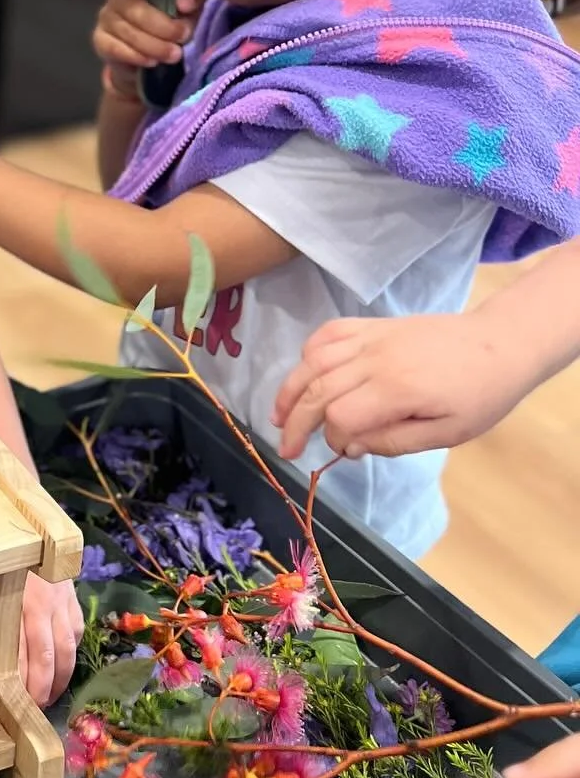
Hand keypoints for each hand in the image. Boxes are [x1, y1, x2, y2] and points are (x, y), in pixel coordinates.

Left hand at [18, 575, 82, 707]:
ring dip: (60, 678)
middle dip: (43, 688)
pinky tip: (63, 668)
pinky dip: (71, 653)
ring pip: (68, 649)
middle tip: (35, 710)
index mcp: (18, 603)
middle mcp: (44, 604)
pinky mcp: (73, 597)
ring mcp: (62, 601)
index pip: (22, 653)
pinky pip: (76, 631)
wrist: (30, 522)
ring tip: (50, 697)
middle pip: (48, 657)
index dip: (22, 682)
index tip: (16, 703)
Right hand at [92, 0, 204, 74]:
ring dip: (154, 44)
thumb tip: (184, 2)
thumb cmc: (173, 20)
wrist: (153, 56)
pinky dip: (137, 56)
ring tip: (175, 53)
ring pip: (127, 30)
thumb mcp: (191, 5)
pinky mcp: (101, 42)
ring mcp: (106, 18)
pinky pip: (115, 49)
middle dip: (160, 24)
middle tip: (184, 34)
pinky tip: (152, 61)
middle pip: (130, 5)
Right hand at [272, 313, 531, 461]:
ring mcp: (371, 337)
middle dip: (294, 422)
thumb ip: (394, 442)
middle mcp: (375, 358)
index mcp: (397, 389)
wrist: (500, 343)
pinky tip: (304, 374)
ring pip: (313, 360)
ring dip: (289, 389)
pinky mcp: (372, 325)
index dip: (333, 438)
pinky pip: (327, 333)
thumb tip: (349, 447)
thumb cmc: (480, 395)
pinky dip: (308, 354)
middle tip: (284, 448)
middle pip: (317, 389)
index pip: (340, 415)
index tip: (345, 452)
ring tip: (277, 415)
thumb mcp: (448, 433)